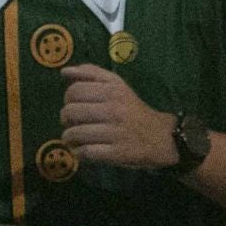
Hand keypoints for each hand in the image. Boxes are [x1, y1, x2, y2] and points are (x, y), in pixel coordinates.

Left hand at [59, 63, 178, 168]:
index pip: (74, 91)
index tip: (75, 105)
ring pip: (75, 133)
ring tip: (76, 139)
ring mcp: (115, 132)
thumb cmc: (133, 109)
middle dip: (66, 119)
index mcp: (112, 90)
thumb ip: (91, 74)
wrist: (161, 137)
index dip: (68, 100)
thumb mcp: (117, 85)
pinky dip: (80, 153)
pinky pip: (86, 152)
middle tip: (74, 123)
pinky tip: (84, 151)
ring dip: (70, 138)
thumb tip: (64, 72)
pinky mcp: (116, 153)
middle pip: (70, 112)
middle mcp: (113, 109)